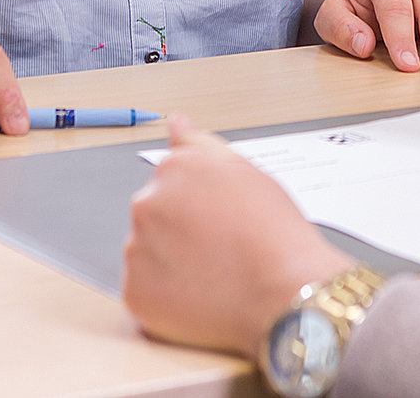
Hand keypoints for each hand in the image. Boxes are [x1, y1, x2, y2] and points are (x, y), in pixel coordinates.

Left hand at [125, 115, 353, 354]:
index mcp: (174, 169)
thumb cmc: (274, 234)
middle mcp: (146, 203)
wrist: (284, 293)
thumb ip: (201, 144)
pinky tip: (199, 296)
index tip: (223, 219)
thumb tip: (175, 122)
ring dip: (169, 260)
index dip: (202, 202)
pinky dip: (165, 294)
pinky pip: (143, 289)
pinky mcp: (134, 292)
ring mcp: (137, 249)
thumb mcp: (247, 171)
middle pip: (155, 214)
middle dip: (179, 229)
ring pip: (147, 251)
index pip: (172, 179)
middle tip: (221, 248)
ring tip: (213, 274)